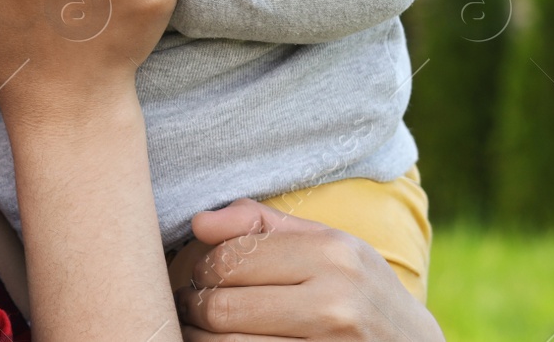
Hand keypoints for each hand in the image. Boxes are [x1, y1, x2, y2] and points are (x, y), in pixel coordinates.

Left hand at [173, 199, 442, 340]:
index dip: (201, 268)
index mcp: (333, 255)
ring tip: (200, 329)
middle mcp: (336, 303)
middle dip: (195, 306)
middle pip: (222, 305)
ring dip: (200, 338)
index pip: (229, 258)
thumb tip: (199, 223)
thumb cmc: (361, 292)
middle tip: (191, 306)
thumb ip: (262, 224)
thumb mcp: (328, 244)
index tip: (200, 276)